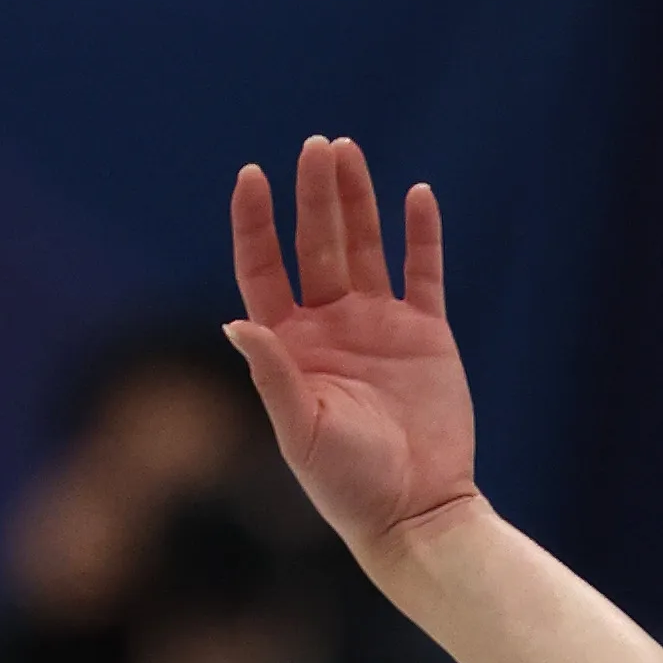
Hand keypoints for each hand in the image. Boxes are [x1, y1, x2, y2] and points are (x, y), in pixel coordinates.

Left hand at [226, 137, 474, 564]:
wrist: (417, 515)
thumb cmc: (350, 487)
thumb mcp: (302, 433)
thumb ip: (272, 376)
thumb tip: (236, 322)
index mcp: (292, 348)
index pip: (264, 270)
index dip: (256, 223)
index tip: (252, 177)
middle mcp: (331, 328)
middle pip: (316, 244)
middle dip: (314, 195)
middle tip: (316, 147)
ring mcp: (379, 326)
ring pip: (364, 245)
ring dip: (357, 199)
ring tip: (346, 152)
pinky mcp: (426, 334)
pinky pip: (423, 272)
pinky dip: (422, 235)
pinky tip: (417, 195)